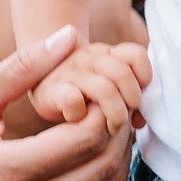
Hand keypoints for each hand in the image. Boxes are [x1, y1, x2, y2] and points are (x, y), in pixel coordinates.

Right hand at [0, 26, 134, 180]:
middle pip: (103, 166)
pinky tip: (91, 147)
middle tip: (113, 100)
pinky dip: (104, 174)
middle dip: (117, 128)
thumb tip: (69, 35)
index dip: (103, 108)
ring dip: (118, 153)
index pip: (82, 140)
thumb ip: (20, 68)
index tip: (98, 85)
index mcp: (3, 173)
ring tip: (106, 121)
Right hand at [24, 35, 152, 132]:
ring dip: (114, 114)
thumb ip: (128, 96)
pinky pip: (74, 100)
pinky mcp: (52, 91)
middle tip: (125, 118)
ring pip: (106, 90)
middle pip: (123, 74)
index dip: (144, 79)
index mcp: (107, 53)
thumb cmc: (79, 89)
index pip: (136, 55)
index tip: (137, 100)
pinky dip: (83, 115)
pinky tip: (82, 122)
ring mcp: (70, 73)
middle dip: (131, 102)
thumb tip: (141, 121)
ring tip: (110, 127)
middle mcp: (90, 58)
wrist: (36, 80)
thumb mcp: (107, 84)